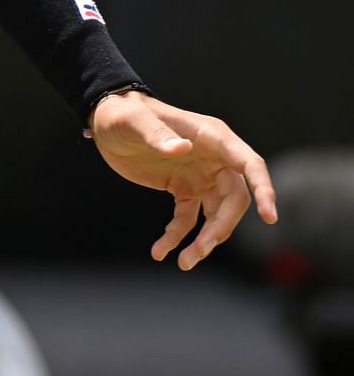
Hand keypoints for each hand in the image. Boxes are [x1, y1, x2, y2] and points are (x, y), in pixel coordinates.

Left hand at [90, 90, 278, 269]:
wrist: (105, 121)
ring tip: (184, 262)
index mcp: (212, 137)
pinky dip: (178, 236)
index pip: (249, 164)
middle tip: (200, 250)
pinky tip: (160, 251)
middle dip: (221, 227)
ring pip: (215, 214)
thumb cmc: (121, 112)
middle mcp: (214, 159)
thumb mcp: (133, 120)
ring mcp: (200, 176)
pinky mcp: (183, 189)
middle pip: (234, 199)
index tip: (270, 216)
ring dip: (204, 240)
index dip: (264, 189)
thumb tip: (181, 148)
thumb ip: (156, 134)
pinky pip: (188, 219)